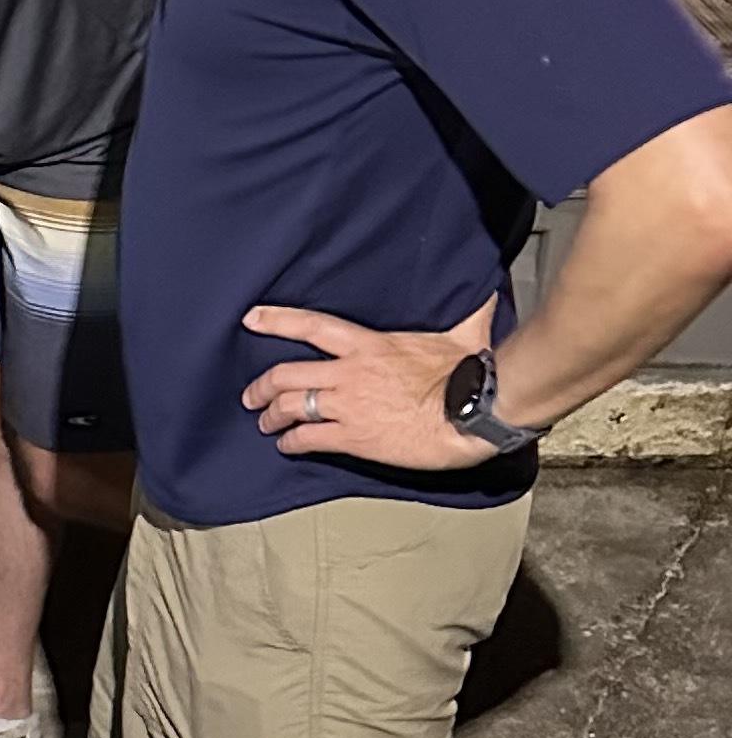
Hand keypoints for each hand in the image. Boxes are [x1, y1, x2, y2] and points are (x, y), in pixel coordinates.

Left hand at [239, 296, 497, 468]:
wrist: (472, 413)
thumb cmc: (469, 374)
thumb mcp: (464, 333)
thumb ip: (466, 312)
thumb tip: (485, 291)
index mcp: (368, 345)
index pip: (311, 325)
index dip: (277, 321)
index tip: (251, 318)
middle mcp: (349, 373)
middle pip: (287, 374)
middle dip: (262, 386)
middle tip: (251, 395)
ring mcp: (347, 406)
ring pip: (291, 408)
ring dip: (271, 417)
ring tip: (265, 423)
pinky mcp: (353, 437)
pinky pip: (309, 439)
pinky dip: (292, 443)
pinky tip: (287, 447)